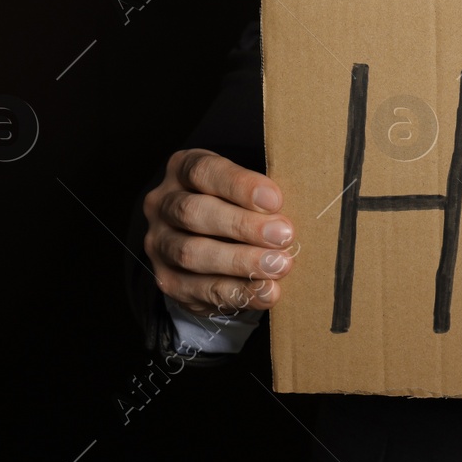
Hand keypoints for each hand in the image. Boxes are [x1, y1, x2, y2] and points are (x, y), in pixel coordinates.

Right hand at [142, 148, 297, 315]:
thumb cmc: (239, 204)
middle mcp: (163, 204)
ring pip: (193, 253)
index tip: (275, 200)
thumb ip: (263, 194)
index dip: (240, 186)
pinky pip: (200, 289)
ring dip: (241, 262)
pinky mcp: (167, 280)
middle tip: (283, 236)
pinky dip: (237, 292)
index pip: (204, 171)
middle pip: (194, 212)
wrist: (213, 242)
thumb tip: (301, 206)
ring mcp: (160, 244)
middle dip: (243, 225)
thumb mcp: (246, 187)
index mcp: (183, 169)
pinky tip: (267, 291)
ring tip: (279, 266)